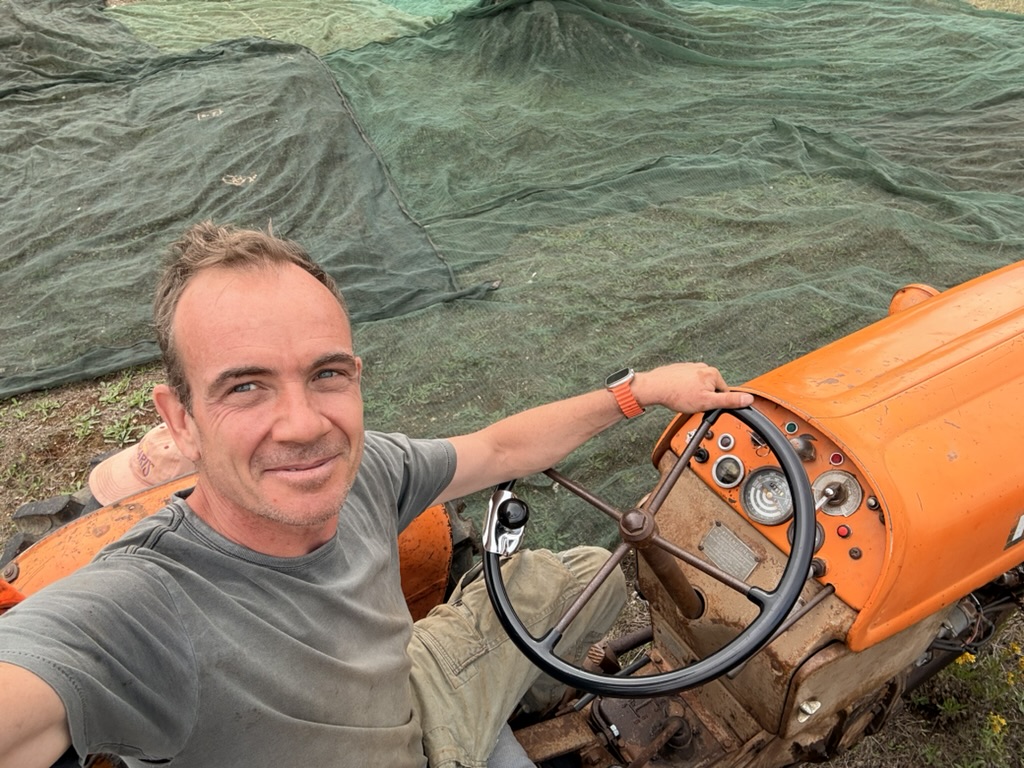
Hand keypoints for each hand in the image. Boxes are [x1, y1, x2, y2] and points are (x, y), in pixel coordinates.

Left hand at [632, 363, 752, 413]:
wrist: (654, 387)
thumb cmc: (678, 394)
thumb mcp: (707, 402)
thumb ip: (729, 401)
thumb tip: (748, 399)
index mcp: (713, 373)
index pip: (723, 393)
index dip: (714, 403)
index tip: (704, 405)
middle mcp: (703, 367)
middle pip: (711, 389)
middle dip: (703, 398)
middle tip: (692, 403)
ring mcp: (690, 368)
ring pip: (698, 387)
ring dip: (692, 395)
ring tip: (682, 399)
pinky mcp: (680, 370)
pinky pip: (686, 384)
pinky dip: (683, 390)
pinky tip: (677, 394)